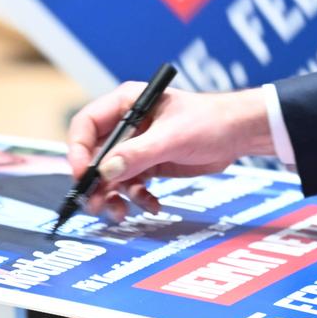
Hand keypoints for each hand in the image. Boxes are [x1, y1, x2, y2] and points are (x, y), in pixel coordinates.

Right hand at [65, 85, 273, 215]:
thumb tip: (106, 171)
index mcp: (126, 104)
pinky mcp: (150, 164)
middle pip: (95, 155)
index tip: (82, 175)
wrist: (238, 134)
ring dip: (113, 196)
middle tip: (96, 204)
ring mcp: (137, 147)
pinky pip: (132, 186)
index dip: (77, 150)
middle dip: (95, 182)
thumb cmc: (210, 121)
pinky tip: (151, 205)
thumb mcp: (173, 137)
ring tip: (120, 213)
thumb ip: (139, 154)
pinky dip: (137, 199)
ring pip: (111, 176)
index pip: (86, 125)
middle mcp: (127, 126)